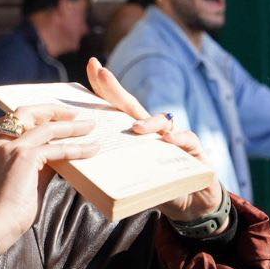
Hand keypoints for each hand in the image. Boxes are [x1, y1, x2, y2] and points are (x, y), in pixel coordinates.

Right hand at [0, 105, 99, 253]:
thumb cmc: (8, 211)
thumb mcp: (22, 180)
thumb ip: (38, 164)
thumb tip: (60, 155)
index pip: (17, 122)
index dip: (38, 117)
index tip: (57, 118)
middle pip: (27, 112)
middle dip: (52, 110)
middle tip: (73, 114)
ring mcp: (11, 148)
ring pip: (46, 128)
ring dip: (71, 127)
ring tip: (89, 127)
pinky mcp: (25, 157)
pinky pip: (57, 148)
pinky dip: (76, 149)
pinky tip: (91, 149)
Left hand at [86, 57, 222, 221]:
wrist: (192, 204)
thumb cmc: (157, 189)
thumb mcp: (131, 179)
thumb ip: (110, 169)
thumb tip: (75, 165)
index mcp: (135, 136)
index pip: (116, 109)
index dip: (105, 88)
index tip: (92, 65)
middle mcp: (153, 131)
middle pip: (132, 107)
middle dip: (116, 89)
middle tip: (101, 73)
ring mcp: (174, 138)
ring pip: (161, 122)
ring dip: (148, 123)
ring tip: (136, 128)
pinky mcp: (194, 151)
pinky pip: (187, 140)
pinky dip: (178, 139)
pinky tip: (169, 140)